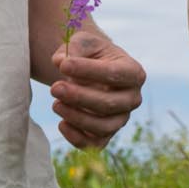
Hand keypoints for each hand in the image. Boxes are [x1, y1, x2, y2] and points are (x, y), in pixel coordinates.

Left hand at [48, 29, 145, 147]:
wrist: (89, 72)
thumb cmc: (89, 55)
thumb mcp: (83, 42)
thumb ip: (73, 48)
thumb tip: (60, 62)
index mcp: (134, 72)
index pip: (114, 74)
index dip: (88, 71)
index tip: (64, 65)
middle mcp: (133, 98)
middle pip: (109, 104)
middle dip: (79, 97)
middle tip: (54, 87)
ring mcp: (121, 118)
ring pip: (103, 127)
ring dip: (77, 117)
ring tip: (55, 104)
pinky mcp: (107, 135)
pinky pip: (95, 144)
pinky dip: (77, 138)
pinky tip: (61, 123)